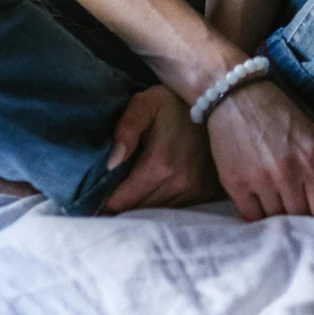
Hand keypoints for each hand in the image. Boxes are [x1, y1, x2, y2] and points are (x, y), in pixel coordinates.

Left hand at [103, 84, 220, 211]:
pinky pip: (176, 208)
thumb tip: (111, 164)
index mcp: (160, 165)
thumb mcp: (144, 104)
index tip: (97, 191)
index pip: (123, 201)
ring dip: (143, 204)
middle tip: (113, 190)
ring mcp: (196, 190)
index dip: (106, 199)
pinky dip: (163, 202)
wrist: (216, 102)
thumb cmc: (173, 103)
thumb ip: (125, 129)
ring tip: (134, 189)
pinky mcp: (206, 192)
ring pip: (158, 211)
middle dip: (123, 203)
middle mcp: (180, 183)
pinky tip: (156, 188)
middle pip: (139, 209)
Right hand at [203, 77, 313, 221]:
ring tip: (276, 200)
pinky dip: (257, 215)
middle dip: (300, 213)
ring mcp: (259, 180)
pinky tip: (259, 203)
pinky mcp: (234, 184)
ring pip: (275, 219)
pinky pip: (250, 217)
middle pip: (300, 217)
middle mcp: (287, 173)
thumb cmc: (279, 114)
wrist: (235, 95)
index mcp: (311, 160)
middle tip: (294, 203)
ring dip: (278, 214)